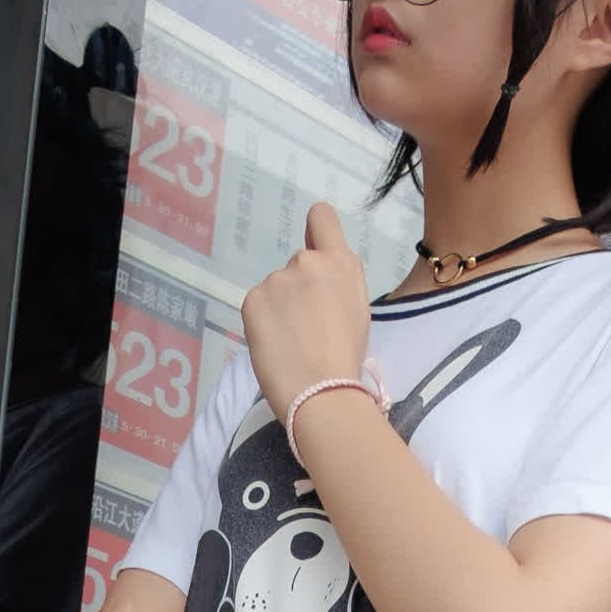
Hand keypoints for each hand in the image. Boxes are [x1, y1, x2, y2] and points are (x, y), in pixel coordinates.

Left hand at [243, 201, 371, 426]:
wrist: (323, 393)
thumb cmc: (346, 360)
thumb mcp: (357, 309)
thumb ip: (338, 282)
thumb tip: (320, 274)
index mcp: (340, 262)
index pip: (321, 217)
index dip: (315, 231)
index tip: (313, 249)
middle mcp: (308, 261)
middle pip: (299, 265)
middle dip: (299, 290)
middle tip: (308, 330)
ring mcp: (278, 278)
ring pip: (276, 290)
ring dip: (280, 310)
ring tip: (292, 345)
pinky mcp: (253, 299)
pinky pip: (257, 307)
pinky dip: (263, 324)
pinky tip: (275, 347)